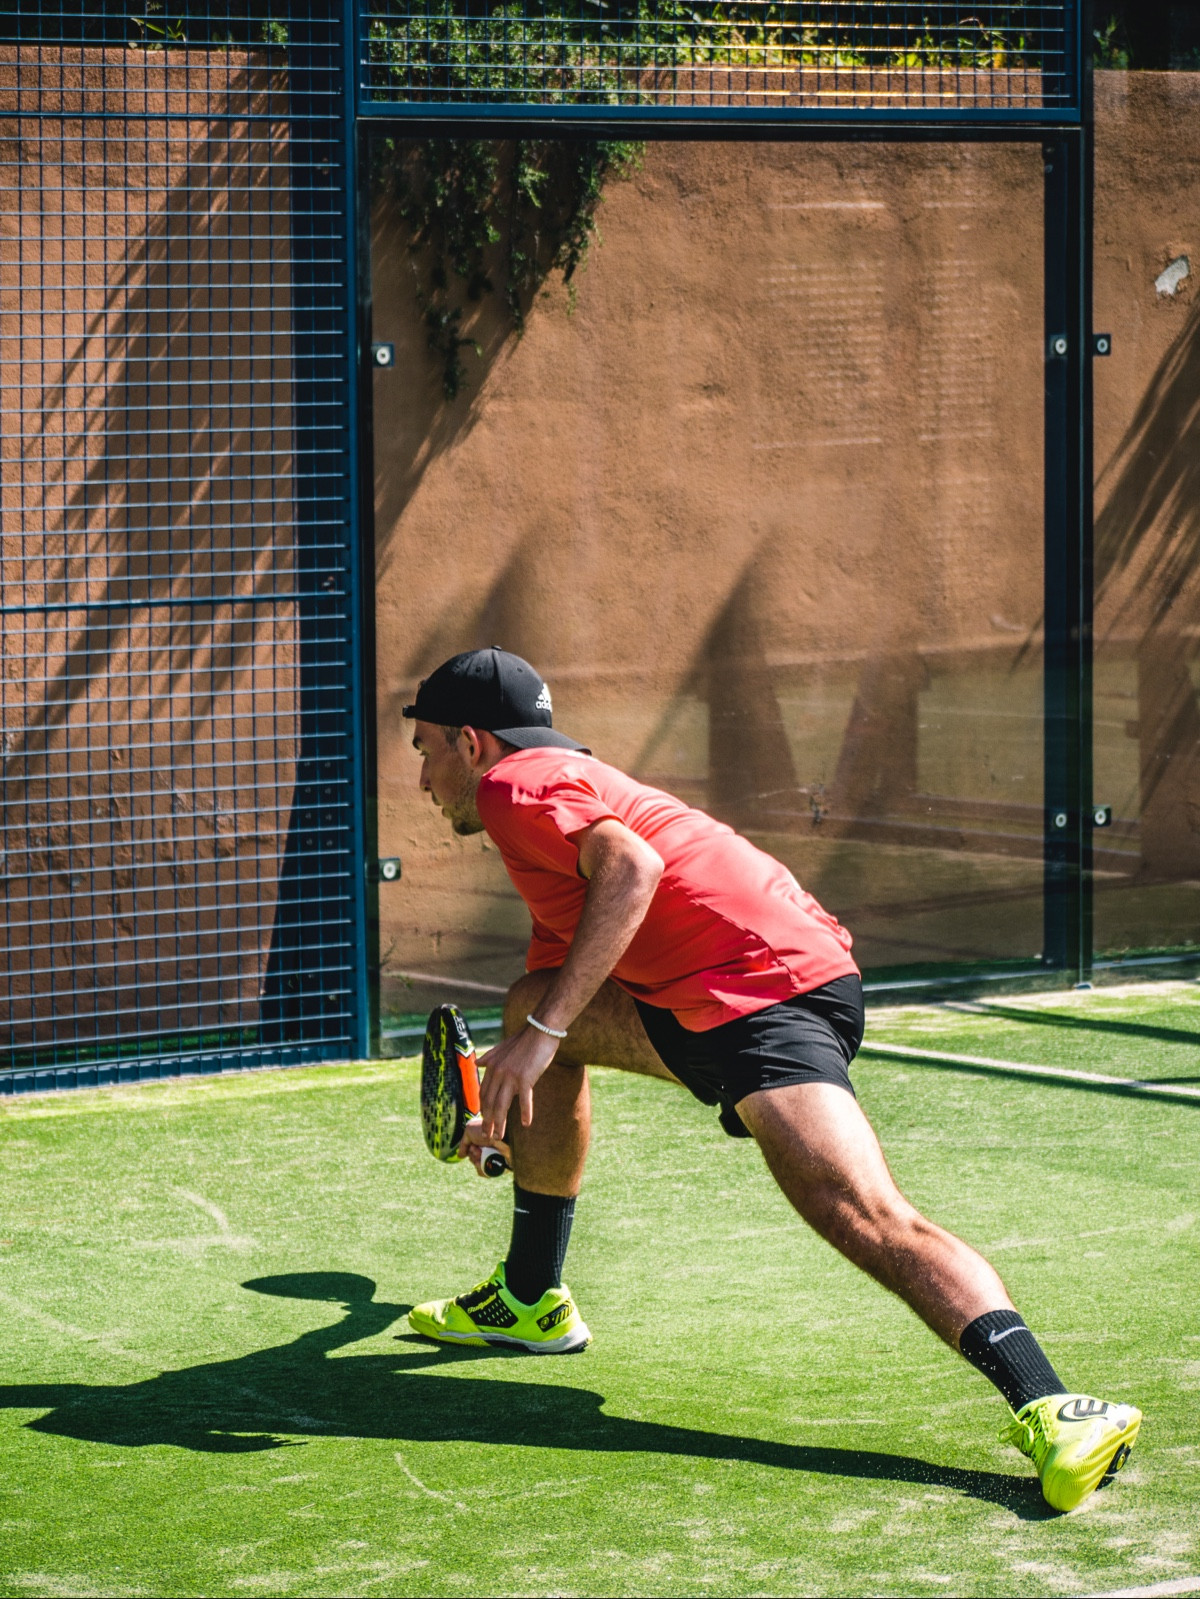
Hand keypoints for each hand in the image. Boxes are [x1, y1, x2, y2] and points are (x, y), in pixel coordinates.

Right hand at [458, 1117, 511, 1177]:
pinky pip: (484, 1173)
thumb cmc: (488, 1131)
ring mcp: (493, 1159)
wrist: (503, 1137)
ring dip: (476, 1161)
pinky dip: (480, 1168)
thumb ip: (464, 1143)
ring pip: (478, 1166)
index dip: (469, 1150)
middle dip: (472, 1155)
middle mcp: (489, 1150)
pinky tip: (481, 1162)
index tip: (472, 1146)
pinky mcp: (498, 1168)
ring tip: (479, 1154)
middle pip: (474, 1158)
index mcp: (485, 1141)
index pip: (472, 1150)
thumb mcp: (470, 1131)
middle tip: (476, 1149)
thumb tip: (460, 1156)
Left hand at [477, 1026, 560, 1140]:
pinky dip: (526, 1112)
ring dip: (500, 1123)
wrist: (540, 1030)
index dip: (483, 1109)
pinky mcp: (525, 1078)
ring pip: (502, 1105)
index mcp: (492, 1066)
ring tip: (499, 1136)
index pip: (484, 1093)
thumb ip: (489, 1057)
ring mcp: (511, 1076)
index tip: (485, 1121)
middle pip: (490, 1102)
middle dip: (488, 1121)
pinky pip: (524, 1099)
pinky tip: (526, 1123)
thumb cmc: (525, 1040)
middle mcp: (498, 1072)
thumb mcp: (502, 1047)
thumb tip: (477, 1064)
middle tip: (488, 1136)